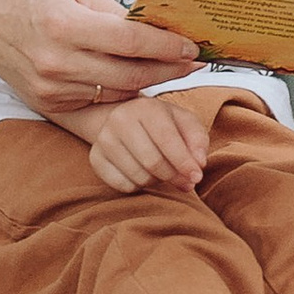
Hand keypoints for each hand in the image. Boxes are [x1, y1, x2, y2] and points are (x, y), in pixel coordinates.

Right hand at [0, 0, 200, 117]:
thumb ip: (115, 12)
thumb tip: (156, 30)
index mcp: (65, 25)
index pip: (130, 42)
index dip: (167, 47)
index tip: (192, 48)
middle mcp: (56, 62)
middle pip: (129, 75)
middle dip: (168, 71)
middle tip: (193, 65)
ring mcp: (49, 87)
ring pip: (115, 94)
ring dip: (147, 85)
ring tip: (170, 72)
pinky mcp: (45, 102)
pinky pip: (95, 101)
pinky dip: (119, 93)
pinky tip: (135, 81)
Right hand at [74, 88, 215, 194]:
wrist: (128, 120)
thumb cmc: (163, 123)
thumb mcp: (185, 123)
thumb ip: (197, 141)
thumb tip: (198, 164)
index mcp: (146, 107)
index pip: (166, 139)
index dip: (184, 162)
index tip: (196, 177)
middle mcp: (120, 120)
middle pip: (152, 162)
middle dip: (173, 176)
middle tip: (185, 181)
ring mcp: (104, 139)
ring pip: (138, 176)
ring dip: (157, 181)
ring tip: (162, 170)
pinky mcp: (95, 158)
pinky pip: (122, 185)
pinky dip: (138, 186)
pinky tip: (143, 173)